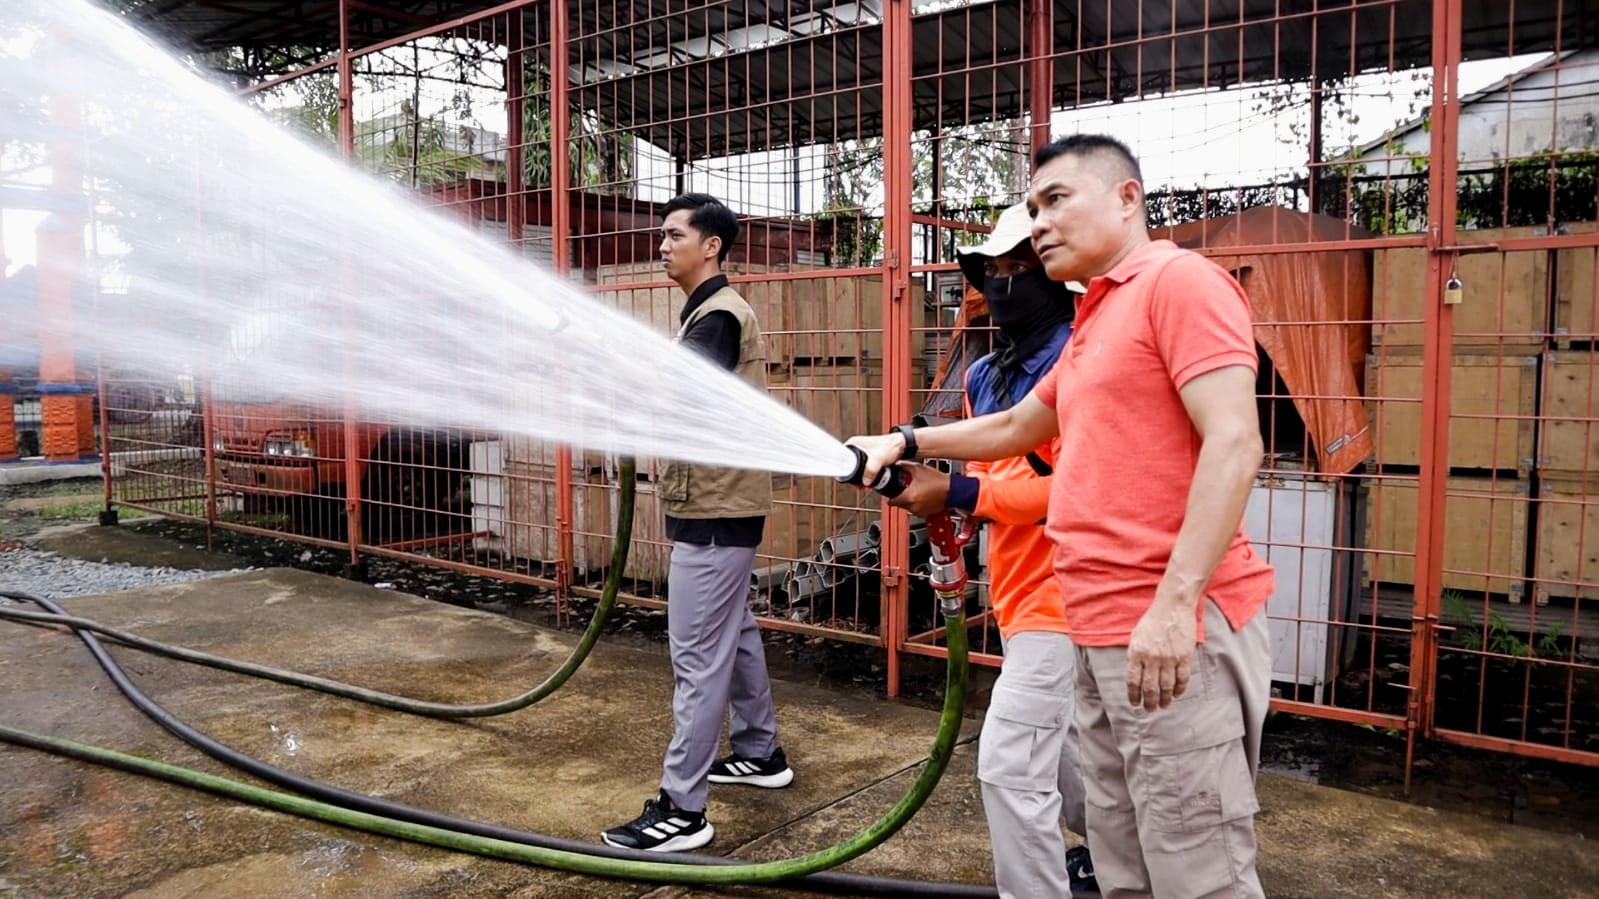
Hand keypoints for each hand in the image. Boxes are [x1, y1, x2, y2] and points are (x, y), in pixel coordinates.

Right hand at [842, 433, 906, 489]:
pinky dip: (865, 475)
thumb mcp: (878, 459)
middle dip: (853, 476)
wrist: (901, 446)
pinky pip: (863, 468)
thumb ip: (871, 470)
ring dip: (860, 477)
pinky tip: (869, 480)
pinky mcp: (868, 458)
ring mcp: (862, 452)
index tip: (847, 477)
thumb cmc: (890, 446)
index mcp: (853, 443)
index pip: (841, 457)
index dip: (843, 469)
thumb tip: (865, 481)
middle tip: (858, 484)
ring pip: (856, 468)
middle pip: (848, 465)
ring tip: (864, 484)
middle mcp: (856, 447)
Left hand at [887, 466, 948, 518]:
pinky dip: (916, 504)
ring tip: (914, 491)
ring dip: (908, 501)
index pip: (891, 502)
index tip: (889, 492)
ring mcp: (920, 511)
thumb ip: (905, 466)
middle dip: (899, 497)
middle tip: (903, 489)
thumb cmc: (939, 481)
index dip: (889, 496)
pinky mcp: (926, 513)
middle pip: (899, 504)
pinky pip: (916, 510)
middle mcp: (913, 506)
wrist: (952, 490)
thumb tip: (897, 464)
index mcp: (909, 497)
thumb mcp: (919, 469)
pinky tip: (921, 496)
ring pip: (907, 508)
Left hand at [1125, 595, 1197, 711]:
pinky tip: (1175, 695)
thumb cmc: (1152, 622)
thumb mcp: (1136, 637)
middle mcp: (1152, 658)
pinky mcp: (1184, 657)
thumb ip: (1135, 657)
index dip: (1133, 695)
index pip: (1133, 681)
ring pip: (1166, 687)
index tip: (1135, 703)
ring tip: (1162, 706)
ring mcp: (1169, 658)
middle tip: (1149, 710)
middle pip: (1150, 688)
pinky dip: (1179, 690)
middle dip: (1149, 702)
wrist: (1172, 607)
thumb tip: (1135, 677)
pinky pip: (1181, 679)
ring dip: (1164, 699)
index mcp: (1137, 652)